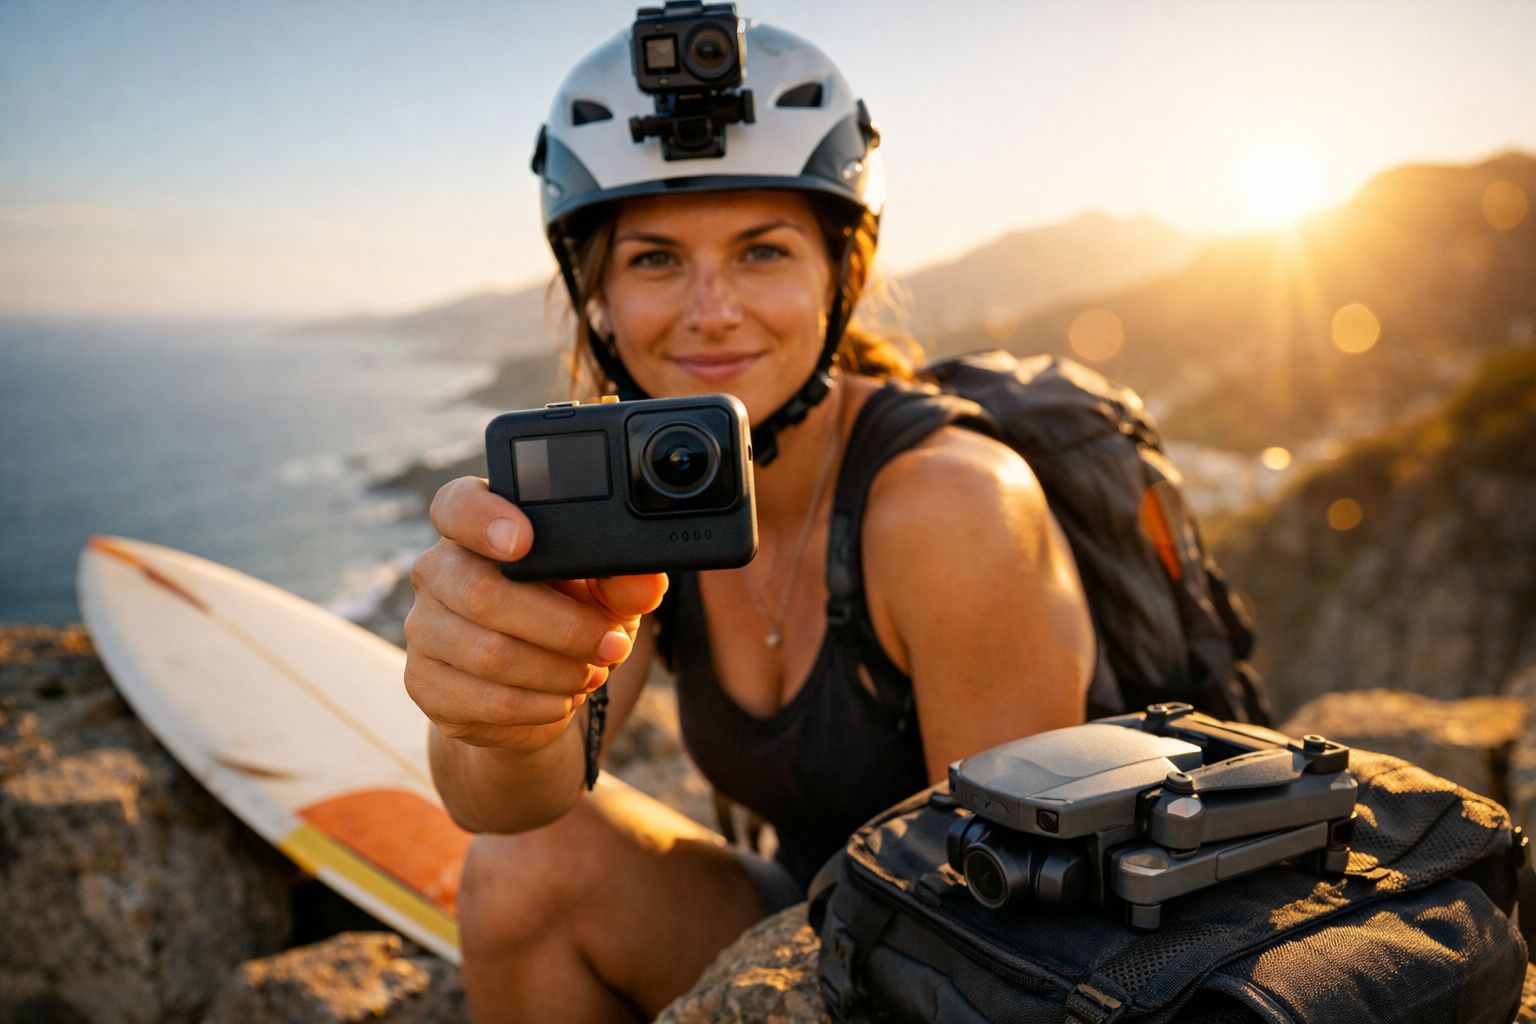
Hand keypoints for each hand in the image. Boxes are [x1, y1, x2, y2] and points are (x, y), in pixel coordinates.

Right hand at [403, 477, 666, 752]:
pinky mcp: (425, 684)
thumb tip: (646, 583)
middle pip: (482, 593)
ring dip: (557, 670)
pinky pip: (484, 700)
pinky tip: (561, 699)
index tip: (522, 542)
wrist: (535, 688)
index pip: (458, 505)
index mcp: (477, 527)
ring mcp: (423, 628)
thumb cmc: (567, 616)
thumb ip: (625, 580)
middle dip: (562, 626)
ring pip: (489, 654)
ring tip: (591, 673)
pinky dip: (538, 705)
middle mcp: (438, 570)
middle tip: (610, 644)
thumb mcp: (604, 592)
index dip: (483, 520)